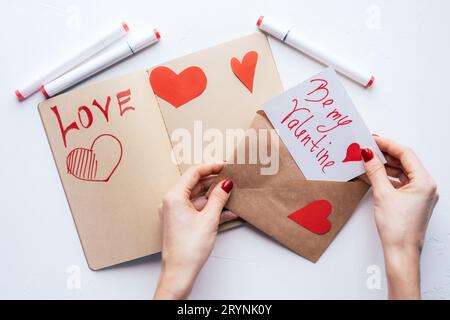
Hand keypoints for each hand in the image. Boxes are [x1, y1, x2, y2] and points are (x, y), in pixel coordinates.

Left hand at [153, 163, 235, 299]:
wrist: (180, 272)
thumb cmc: (189, 249)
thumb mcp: (209, 219)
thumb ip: (219, 198)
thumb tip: (226, 184)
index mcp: (174, 197)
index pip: (193, 173)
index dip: (210, 167)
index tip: (224, 165)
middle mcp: (172, 202)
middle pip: (195, 184)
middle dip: (214, 182)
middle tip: (230, 179)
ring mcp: (176, 212)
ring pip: (198, 198)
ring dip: (215, 197)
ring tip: (232, 195)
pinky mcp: (180, 222)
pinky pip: (197, 209)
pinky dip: (211, 209)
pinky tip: (227, 211)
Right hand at [361, 136, 438, 298]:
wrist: (401, 252)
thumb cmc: (397, 228)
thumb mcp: (382, 194)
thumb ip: (375, 171)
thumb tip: (367, 155)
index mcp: (424, 182)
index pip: (406, 154)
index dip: (387, 144)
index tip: (372, 139)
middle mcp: (426, 186)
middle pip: (405, 161)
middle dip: (385, 154)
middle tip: (367, 148)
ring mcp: (421, 194)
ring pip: (402, 171)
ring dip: (385, 165)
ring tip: (368, 160)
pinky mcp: (413, 201)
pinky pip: (401, 182)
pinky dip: (388, 176)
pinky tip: (375, 175)